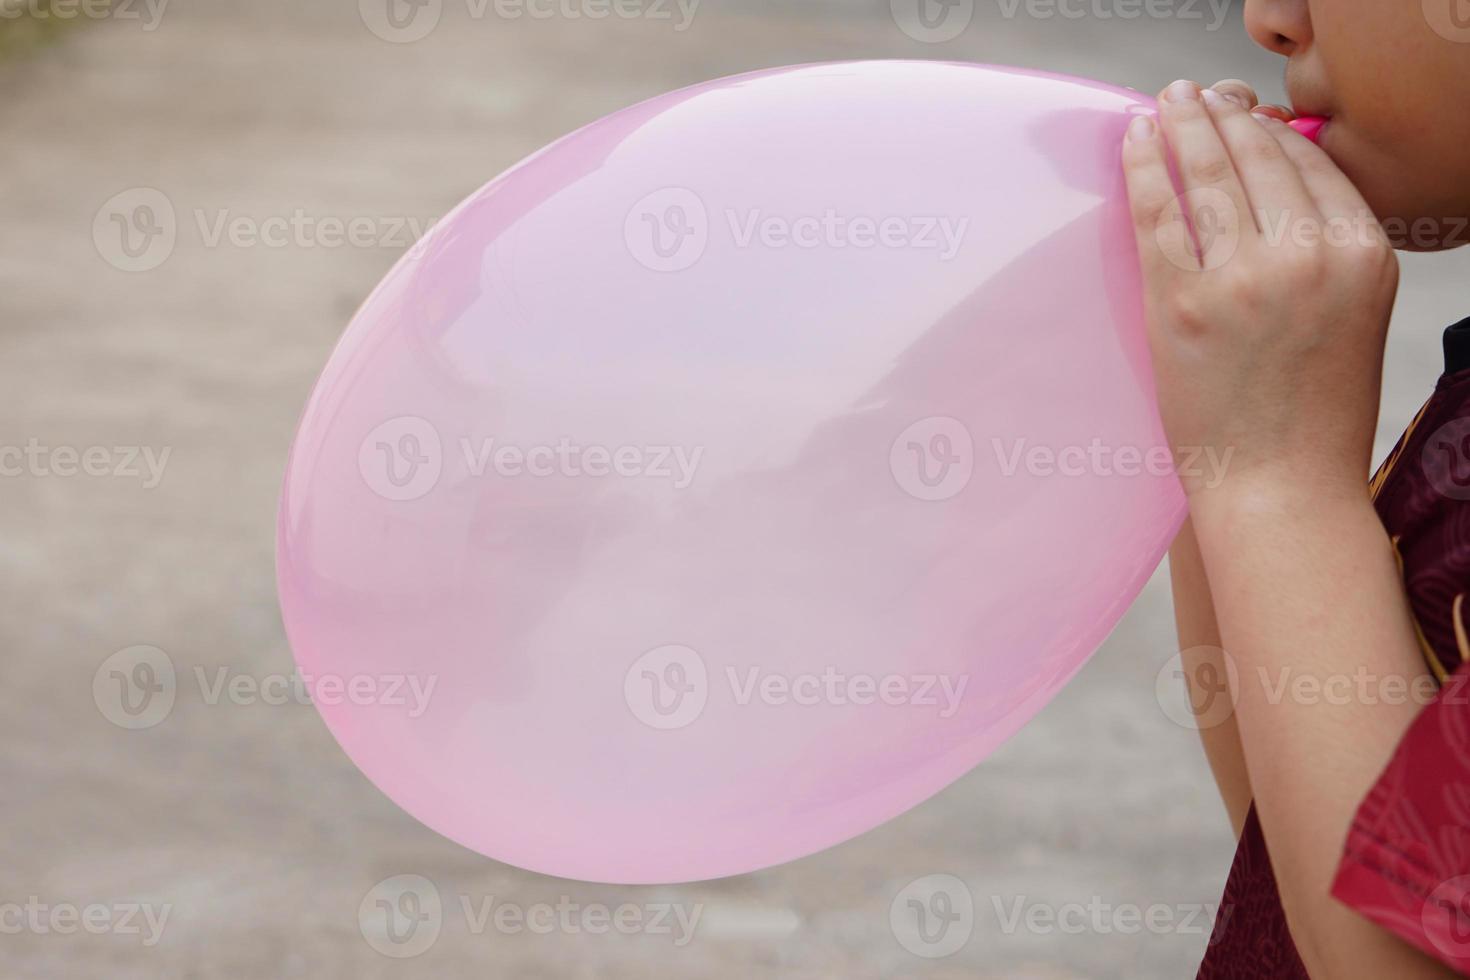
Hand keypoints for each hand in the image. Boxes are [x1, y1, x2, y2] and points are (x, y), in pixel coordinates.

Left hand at [1121, 79, 1397, 510]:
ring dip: (1182, 125)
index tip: (1243, 114)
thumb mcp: (1352, 317)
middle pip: (1259, 157)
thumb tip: (1275, 187)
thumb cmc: (1312, 413)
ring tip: (1166, 102)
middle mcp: (1310, 256)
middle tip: (1195, 93)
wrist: (1279, 488)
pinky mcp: (1181, 303)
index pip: (1312, 165)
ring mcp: (1243, 278)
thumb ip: (1327, 251)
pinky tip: (1136, 141)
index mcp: (1364, 255)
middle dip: (1223, 115)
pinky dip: (1144, 168)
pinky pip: (1158, 214)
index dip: (1271, 130)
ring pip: (1208, 175)